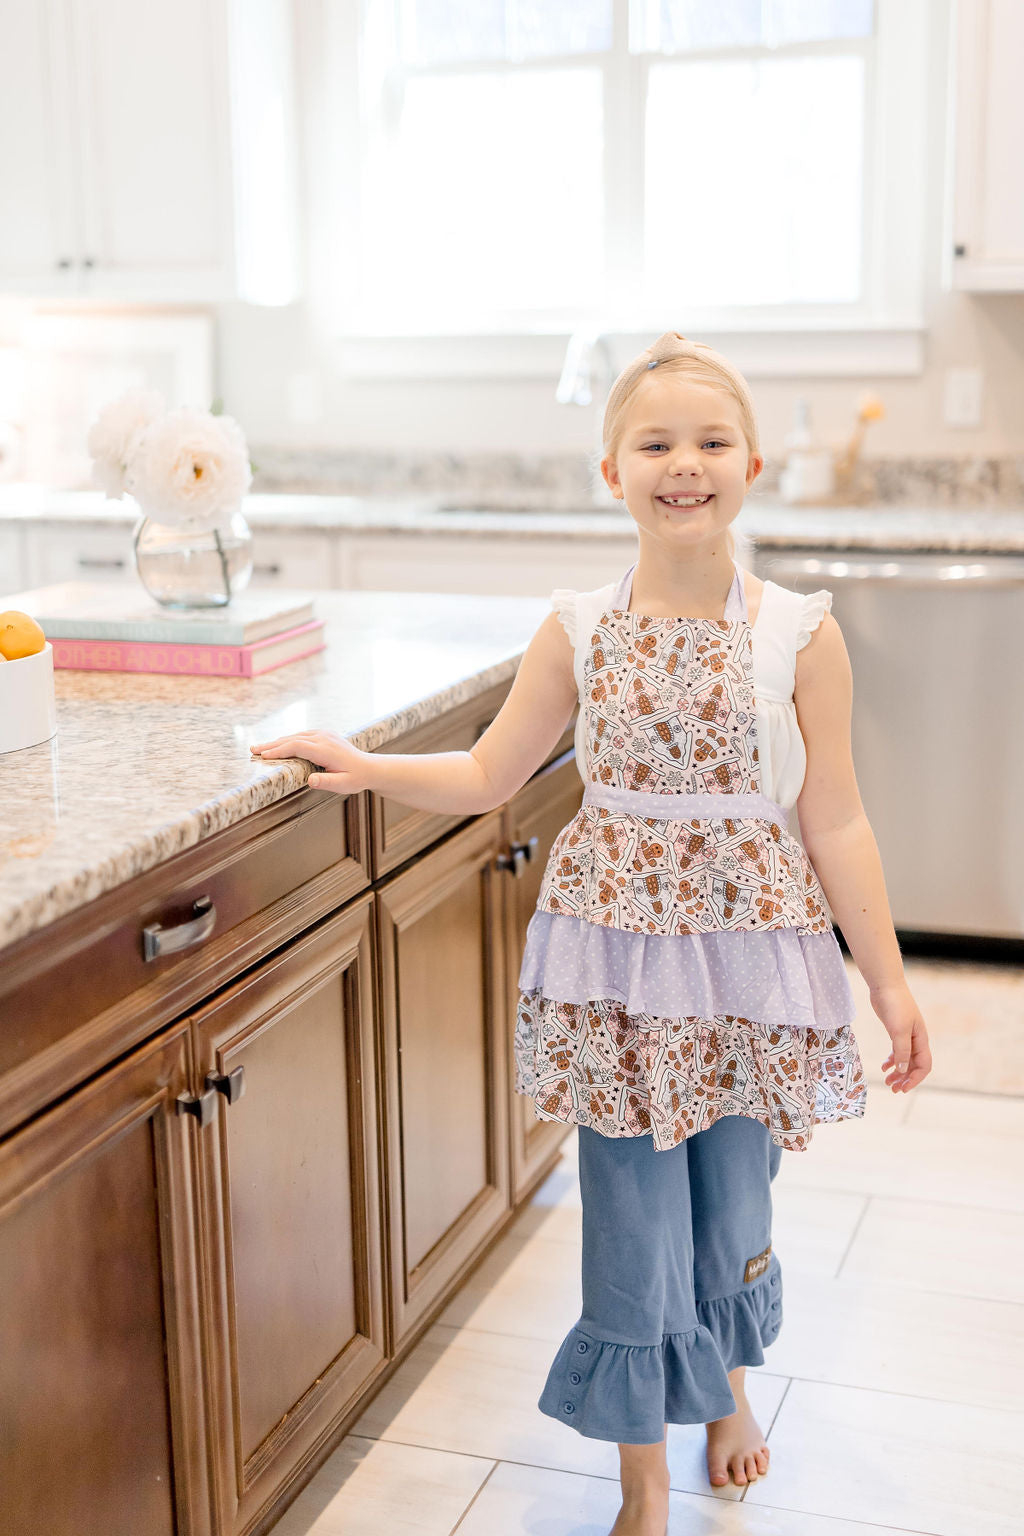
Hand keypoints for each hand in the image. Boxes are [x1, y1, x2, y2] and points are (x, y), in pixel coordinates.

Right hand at [249, 729, 369, 794]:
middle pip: (292, 738)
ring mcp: (324, 734)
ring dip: (277, 741)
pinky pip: (302, 735)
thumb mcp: (344, 785)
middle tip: (253, 750)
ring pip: (295, 735)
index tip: (263, 755)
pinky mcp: (324, 734)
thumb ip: (327, 782)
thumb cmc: (356, 778)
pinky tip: (278, 745)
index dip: (279, 750)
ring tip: (260, 748)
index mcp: (326, 749)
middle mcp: (323, 738)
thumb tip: (310, 781)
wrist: (369, 767)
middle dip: (271, 744)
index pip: (297, 746)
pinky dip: (288, 739)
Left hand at [870, 981, 931, 1092]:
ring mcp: (906, 1035)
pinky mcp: (895, 1031)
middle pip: (914, 1065)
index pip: (924, 1065)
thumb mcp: (898, 1030)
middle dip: (905, 1079)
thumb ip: (901, 1050)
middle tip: (893, 1090)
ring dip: (898, 1072)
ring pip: (905, 1059)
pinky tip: (884, 1067)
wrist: (886, 985)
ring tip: (888, 1082)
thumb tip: (902, 1070)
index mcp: (921, 1039)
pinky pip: (897, 1051)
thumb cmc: (895, 1005)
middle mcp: (916, 1039)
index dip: (915, 1079)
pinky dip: (892, 1061)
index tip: (903, 1089)